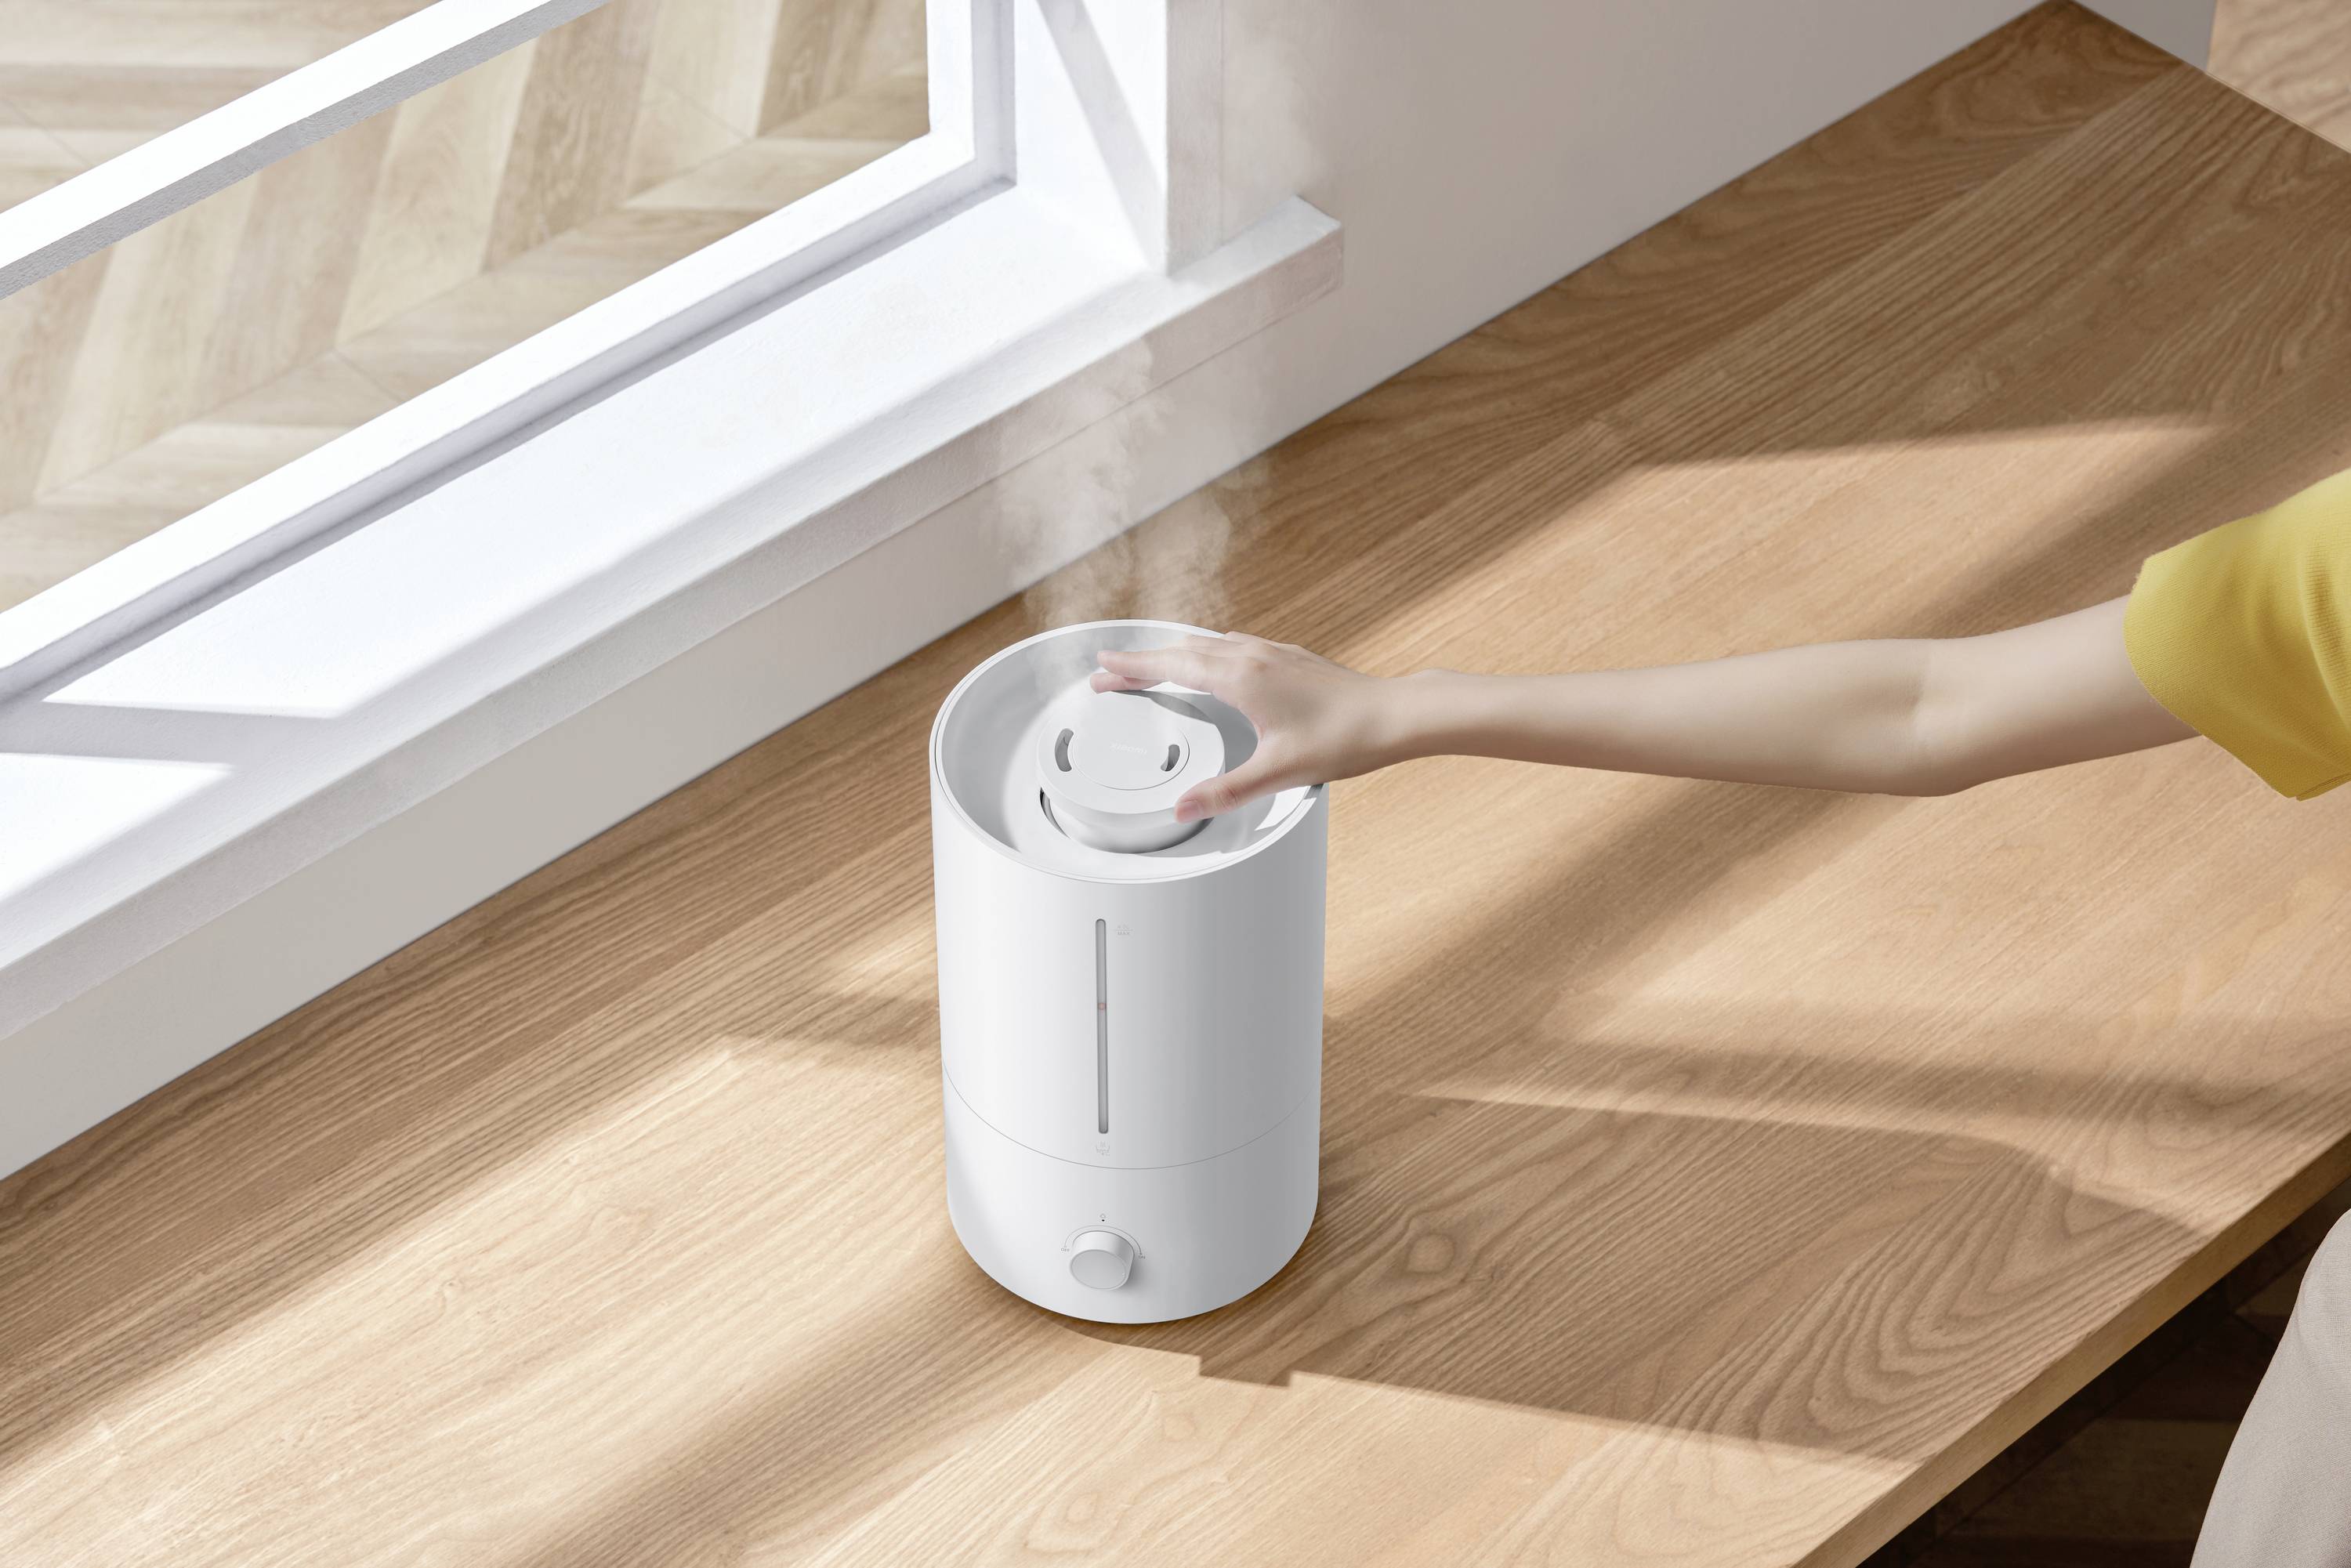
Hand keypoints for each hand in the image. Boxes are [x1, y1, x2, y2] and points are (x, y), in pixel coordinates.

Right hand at [1091, 633, 1404, 819]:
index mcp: (1243, 677)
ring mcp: (1273, 652)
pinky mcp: (1290, 657)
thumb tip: (1183, 809)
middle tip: (1111, 674)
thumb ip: (1227, 791)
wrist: (1393, 714)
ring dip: (1173, 654)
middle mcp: (1254, 656)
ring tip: (1151, 667)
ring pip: (1208, 644)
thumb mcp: (1279, 771)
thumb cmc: (1344, 738)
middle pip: (1183, 650)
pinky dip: (1205, 652)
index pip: (1173, 665)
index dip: (1134, 666)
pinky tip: (1213, 663)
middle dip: (1143, 661)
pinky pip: (1233, 645)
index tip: (1104, 666)